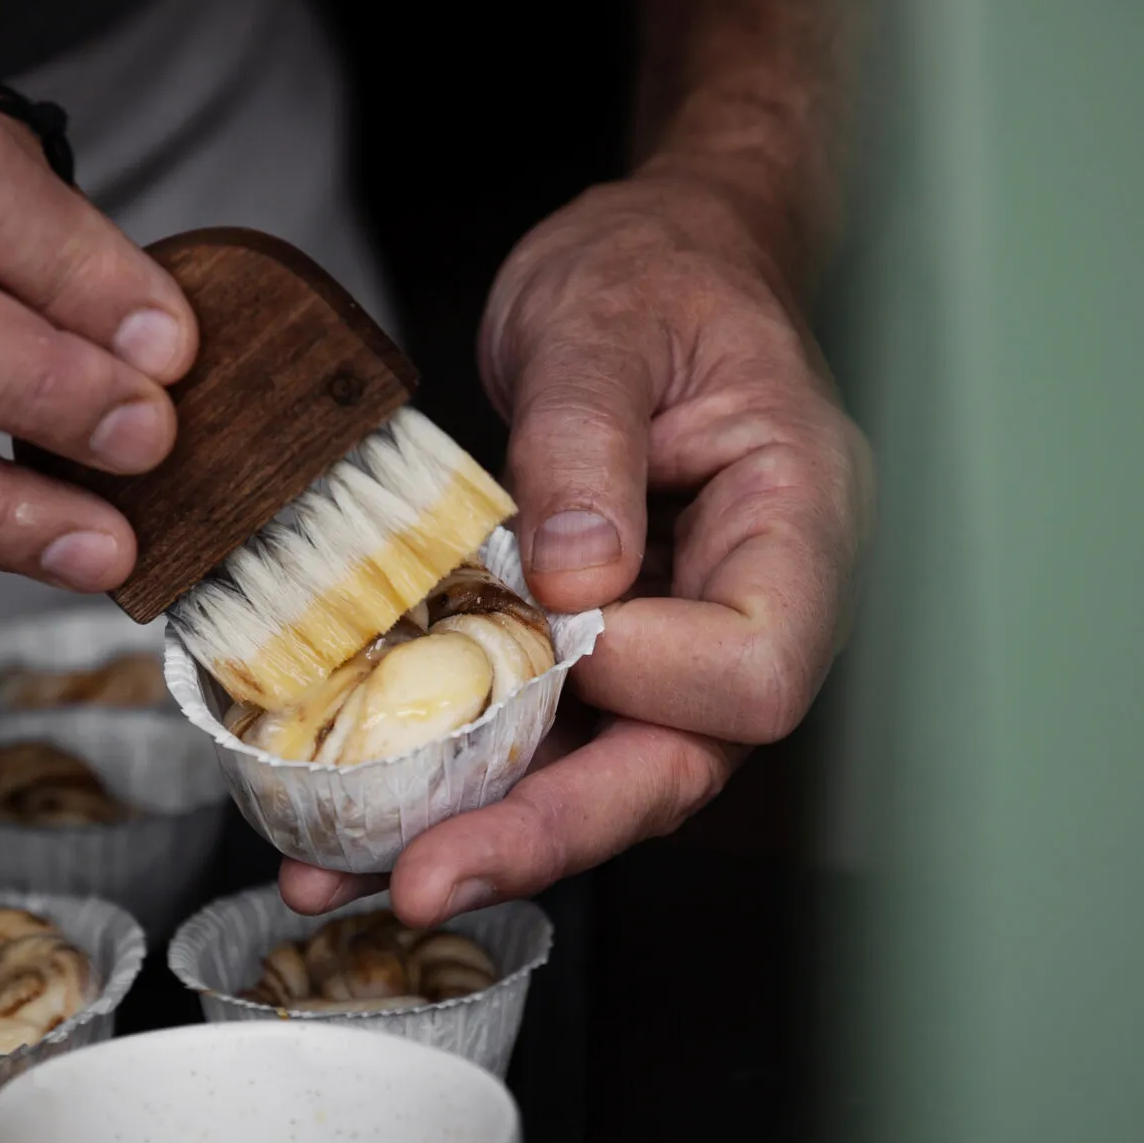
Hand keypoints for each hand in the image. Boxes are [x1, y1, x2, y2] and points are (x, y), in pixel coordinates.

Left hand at [280, 159, 870, 922]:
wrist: (650, 263)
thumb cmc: (657, 273)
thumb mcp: (603, 322)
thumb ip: (583, 443)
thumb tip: (573, 580)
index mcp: (798, 523)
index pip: (754, 669)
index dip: (649, 673)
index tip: (552, 620)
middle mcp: (753, 608)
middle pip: (675, 767)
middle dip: (546, 830)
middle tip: (422, 880)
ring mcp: (680, 645)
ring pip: (598, 781)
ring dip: (476, 834)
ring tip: (345, 874)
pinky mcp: (607, 658)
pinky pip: (543, 741)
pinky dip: (452, 784)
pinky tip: (353, 824)